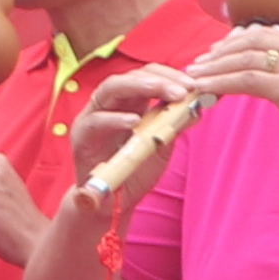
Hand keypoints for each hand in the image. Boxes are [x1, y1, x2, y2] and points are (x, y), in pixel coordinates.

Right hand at [55, 68, 201, 216]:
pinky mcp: (81, 136)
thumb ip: (173, 125)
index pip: (146, 76)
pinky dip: (116, 119)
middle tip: (183, 89)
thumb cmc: (134, 171)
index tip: (193, 85)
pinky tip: (135, 122)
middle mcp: (109, 104)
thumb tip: (196, 107)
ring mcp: (92, 117)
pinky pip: (96, 121)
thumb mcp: (160, 145)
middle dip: (159, 79)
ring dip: (140, 87)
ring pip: (110, 88)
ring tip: (166, 94)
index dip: (169, 76)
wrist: (112, 203)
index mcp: (128, 102)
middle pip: (129, 76)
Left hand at [194, 21, 278, 175]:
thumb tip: (269, 75)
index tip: (217, 51)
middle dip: (221, 51)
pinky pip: (248, 81)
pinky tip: (206, 88)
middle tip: (199, 62)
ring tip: (194, 75)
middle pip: (253, 41)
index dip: (237, 40)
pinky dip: (221, 82)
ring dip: (215, 67)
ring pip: (246, 59)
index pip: (267, 34)